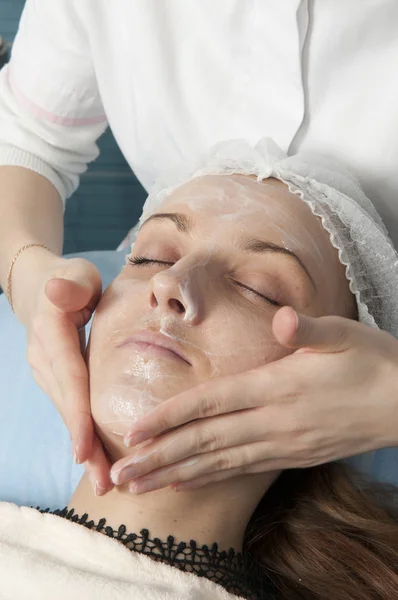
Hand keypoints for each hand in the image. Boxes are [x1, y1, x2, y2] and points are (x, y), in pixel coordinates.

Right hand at [23, 254, 113, 494]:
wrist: (41, 289)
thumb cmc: (70, 280)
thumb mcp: (76, 275)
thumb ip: (71, 286)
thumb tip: (57, 292)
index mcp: (52, 333)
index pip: (70, 377)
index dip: (77, 415)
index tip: (84, 450)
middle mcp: (44, 359)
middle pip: (68, 406)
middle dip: (86, 446)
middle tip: (106, 483)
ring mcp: (46, 371)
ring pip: (68, 413)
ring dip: (86, 448)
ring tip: (106, 481)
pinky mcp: (54, 379)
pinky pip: (71, 408)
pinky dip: (83, 433)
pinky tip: (97, 459)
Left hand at [110, 306, 397, 493]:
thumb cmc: (374, 362)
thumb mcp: (346, 335)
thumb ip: (310, 329)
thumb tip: (284, 319)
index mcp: (279, 386)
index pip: (213, 402)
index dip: (172, 417)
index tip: (134, 430)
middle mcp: (275, 420)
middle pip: (207, 441)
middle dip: (159, 457)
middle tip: (120, 474)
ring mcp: (284, 443)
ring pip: (220, 463)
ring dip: (176, 474)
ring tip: (139, 486)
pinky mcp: (293, 456)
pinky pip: (242, 471)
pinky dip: (209, 479)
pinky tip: (184, 484)